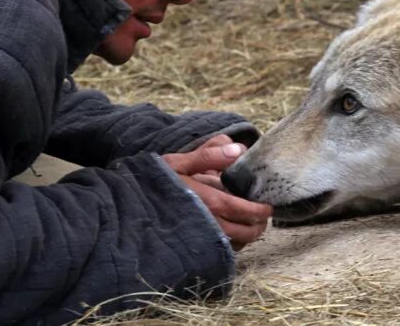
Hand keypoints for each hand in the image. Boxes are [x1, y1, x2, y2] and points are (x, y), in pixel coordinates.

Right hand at [162, 134, 272, 249]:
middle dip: (257, 227)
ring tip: (251, 226)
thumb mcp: (181, 161)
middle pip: (241, 233)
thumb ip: (210, 155)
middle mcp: (205, 222)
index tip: (268, 208)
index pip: (241, 210)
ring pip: (232, 244)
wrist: (131, 200)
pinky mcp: (192, 245)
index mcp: (206, 200)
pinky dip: (230, 244)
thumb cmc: (158, 179)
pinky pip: (218, 250)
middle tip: (263, 219)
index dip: (258, 211)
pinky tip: (231, 233)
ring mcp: (199, 236)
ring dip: (246, 237)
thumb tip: (238, 149)